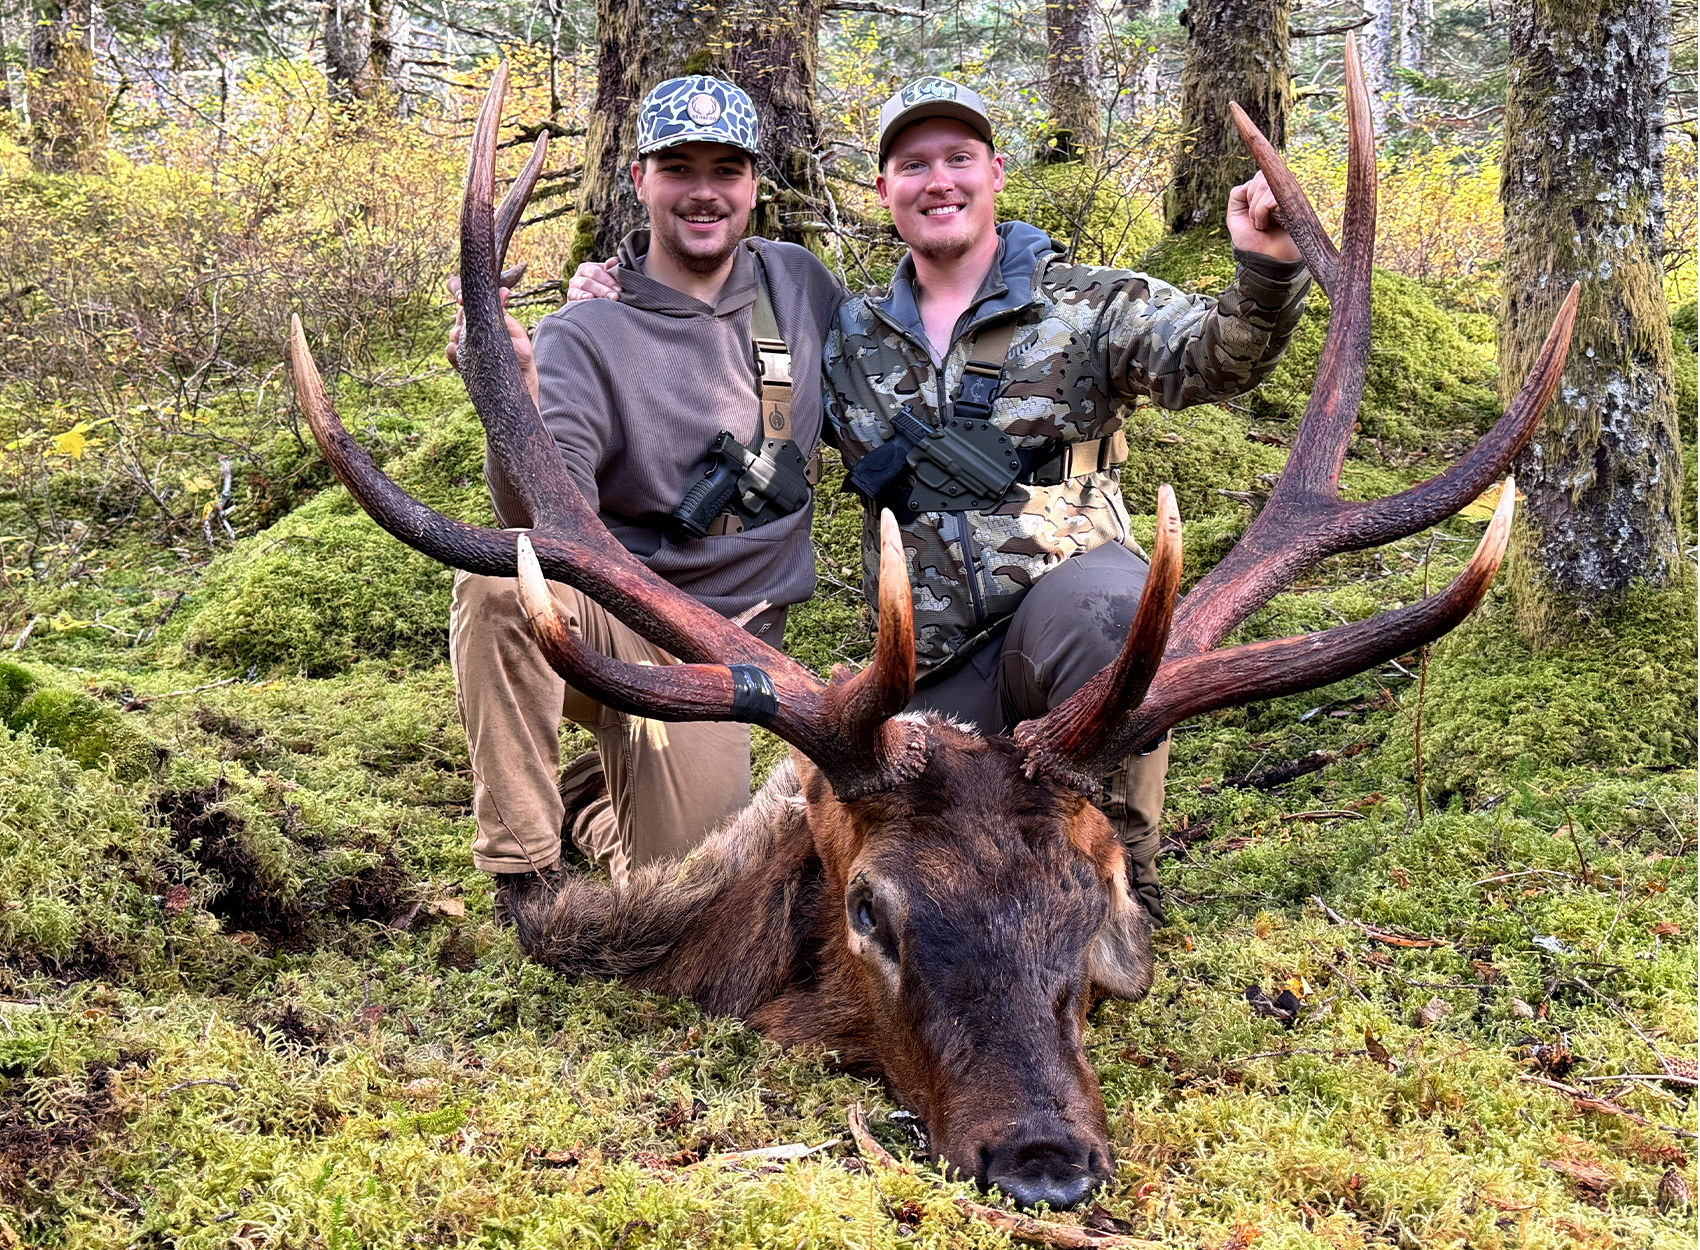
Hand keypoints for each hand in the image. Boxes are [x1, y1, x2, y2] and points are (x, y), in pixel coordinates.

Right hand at [446, 275, 538, 405]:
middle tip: (472, 324)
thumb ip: (504, 315)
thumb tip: (502, 291)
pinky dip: (455, 350)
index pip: (467, 298)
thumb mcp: (517, 335)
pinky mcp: (460, 359)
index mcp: (486, 316)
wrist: (521, 388)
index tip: (462, 298)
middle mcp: (474, 327)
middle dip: (463, 316)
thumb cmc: (521, 359)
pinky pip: (450, 350)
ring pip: (453, 331)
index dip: (459, 292)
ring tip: (474, 342)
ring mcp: (465, 343)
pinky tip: (463, 353)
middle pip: (459, 314)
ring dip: (460, 334)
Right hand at [566, 256, 621, 301]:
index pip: (597, 271)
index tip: (620, 289)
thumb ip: (613, 267)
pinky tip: (591, 298)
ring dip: (597, 292)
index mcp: (587, 268)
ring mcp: (573, 286)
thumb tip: (610, 263)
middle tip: (615, 296)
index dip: (609, 280)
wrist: (593, 305)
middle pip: (591, 279)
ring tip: (608, 299)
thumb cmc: (604, 288)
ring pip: (584, 285)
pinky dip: (582, 296)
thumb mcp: (609, 276)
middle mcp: (578, 275)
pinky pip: (574, 295)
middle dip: (604, 288)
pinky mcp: (570, 297)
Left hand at [1225, 172, 1301, 263]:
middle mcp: (1280, 193)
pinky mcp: (1295, 205)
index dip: (1249, 194)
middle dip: (1251, 204)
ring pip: (1265, 186)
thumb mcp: (1235, 217)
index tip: (1251, 215)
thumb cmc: (1252, 241)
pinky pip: (1271, 196)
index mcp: (1268, 193)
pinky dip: (1263, 211)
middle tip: (1258, 222)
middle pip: (1260, 178)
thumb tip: (1248, 183)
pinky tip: (1272, 224)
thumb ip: (1237, 195)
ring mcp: (1289, 198)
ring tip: (1264, 225)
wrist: (1265, 260)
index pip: (1258, 176)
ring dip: (1257, 210)